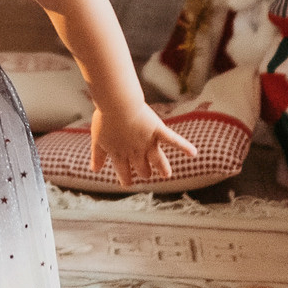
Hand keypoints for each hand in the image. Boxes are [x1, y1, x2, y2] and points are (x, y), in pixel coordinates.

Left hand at [88, 102, 202, 190]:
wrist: (117, 104)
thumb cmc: (105, 118)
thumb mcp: (97, 139)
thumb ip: (97, 156)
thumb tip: (94, 170)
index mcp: (120, 154)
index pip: (124, 173)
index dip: (125, 179)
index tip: (127, 183)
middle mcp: (136, 152)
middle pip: (142, 168)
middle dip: (145, 173)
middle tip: (147, 174)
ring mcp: (148, 143)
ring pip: (158, 161)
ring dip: (162, 169)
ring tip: (166, 174)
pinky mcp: (158, 131)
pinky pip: (174, 141)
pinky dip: (184, 147)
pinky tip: (193, 153)